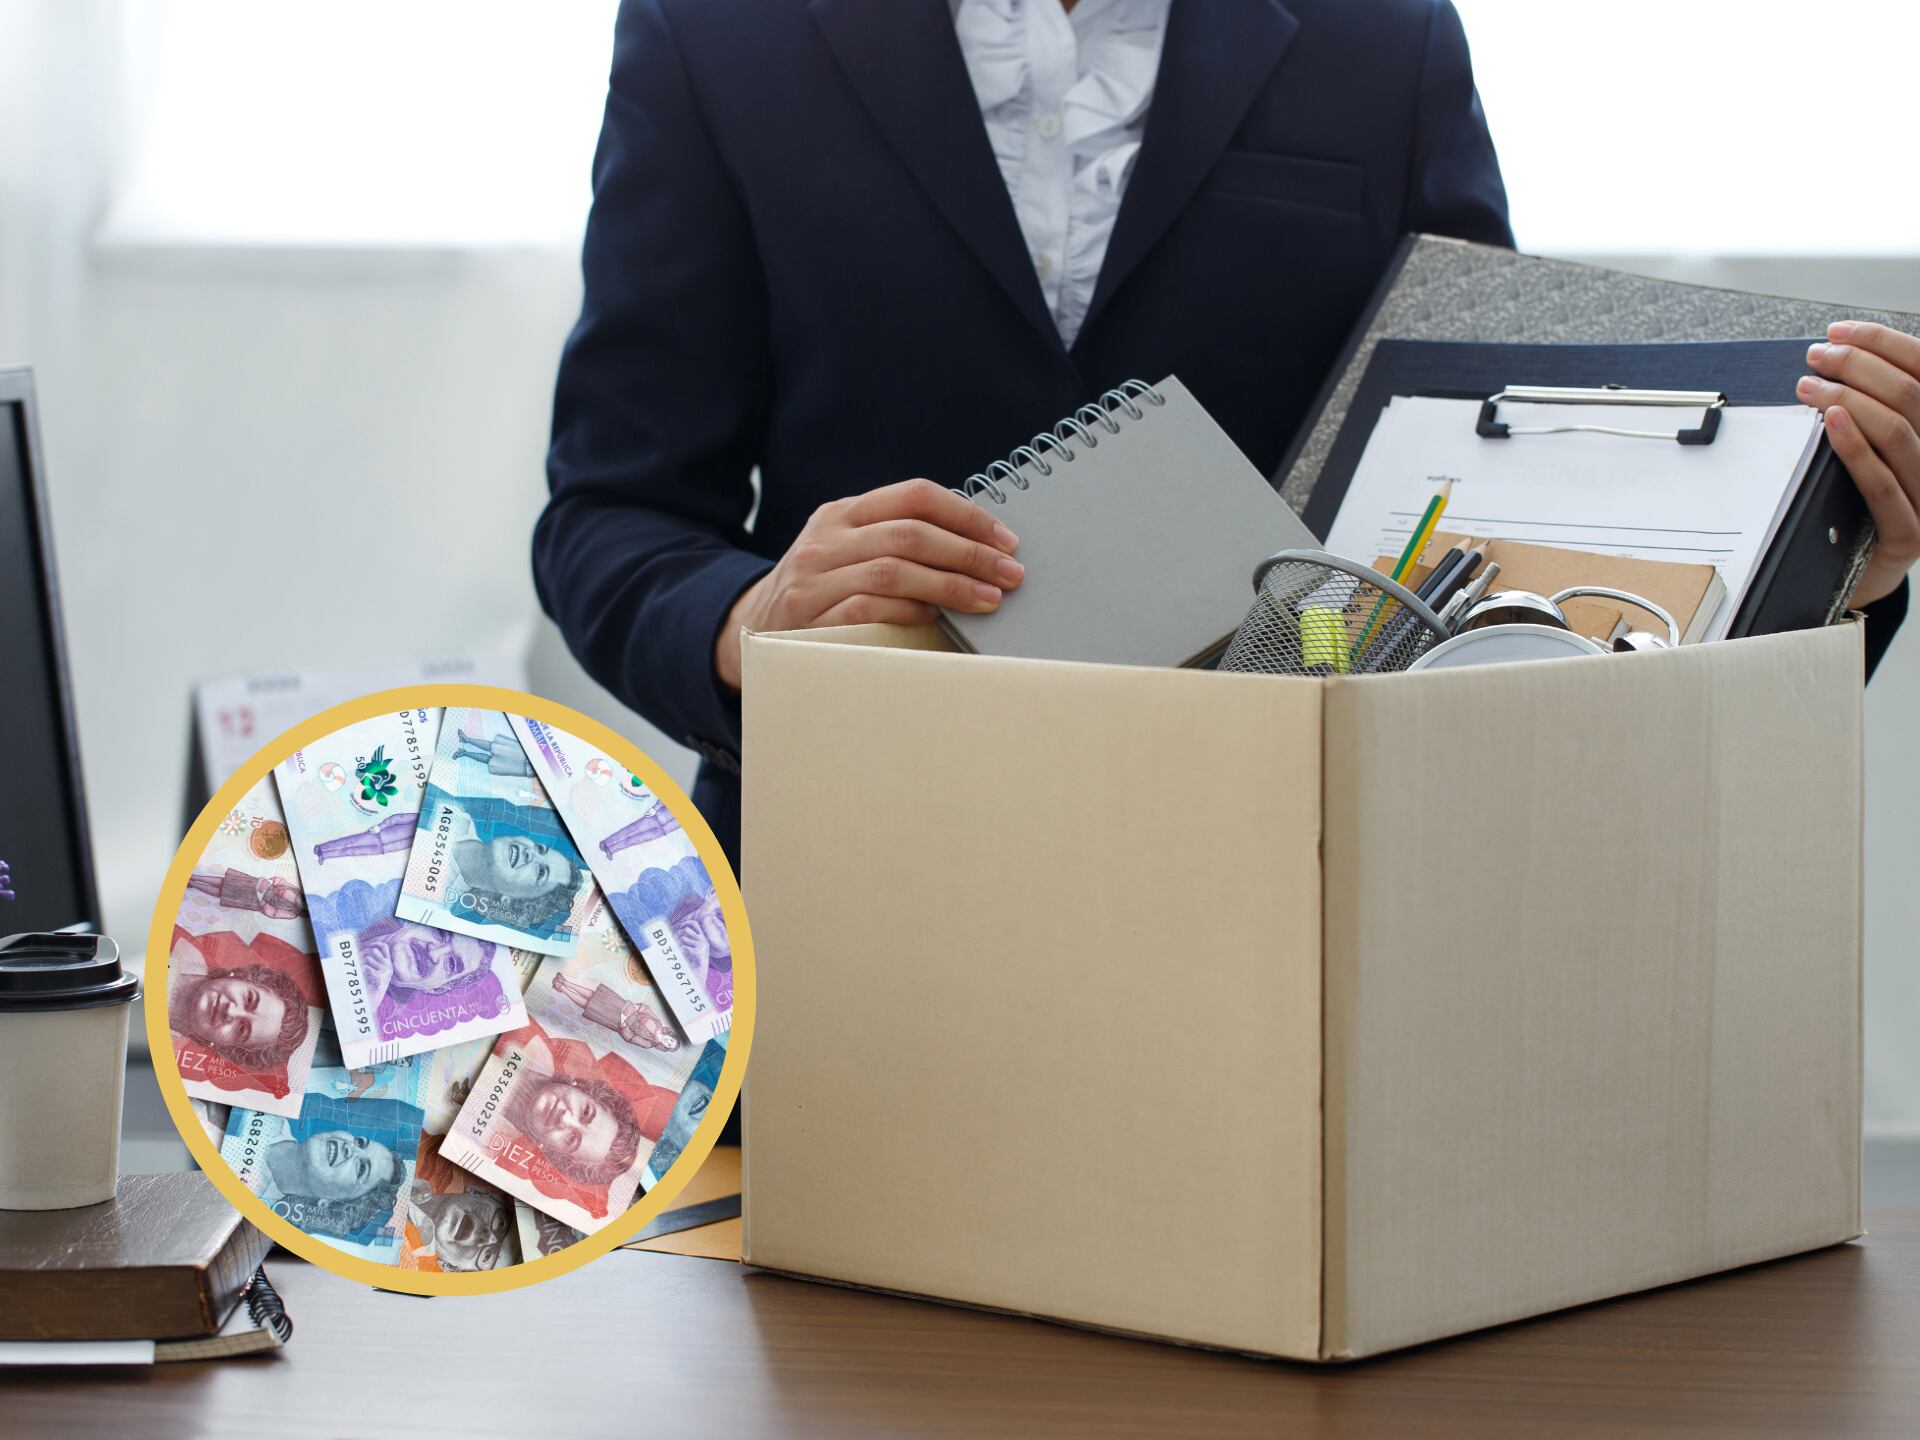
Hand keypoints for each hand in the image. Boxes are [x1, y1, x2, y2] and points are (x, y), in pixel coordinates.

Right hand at [714, 478, 1022, 688]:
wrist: (753, 630)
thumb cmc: (822, 593)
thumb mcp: (849, 553)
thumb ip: (896, 541)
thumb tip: (980, 548)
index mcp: (843, 513)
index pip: (914, 495)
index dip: (967, 514)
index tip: (1006, 540)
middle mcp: (826, 538)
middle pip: (910, 533)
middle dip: (969, 553)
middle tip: (1010, 574)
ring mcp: (814, 578)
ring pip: (893, 570)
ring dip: (950, 585)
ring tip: (988, 600)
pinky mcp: (809, 618)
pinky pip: (869, 609)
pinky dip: (909, 611)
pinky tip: (936, 618)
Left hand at [1799, 322, 1919, 606]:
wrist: (1861, 577)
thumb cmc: (1861, 506)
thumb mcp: (1873, 451)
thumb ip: (1873, 410)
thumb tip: (1839, 360)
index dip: (1883, 343)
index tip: (1839, 331)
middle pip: (1912, 394)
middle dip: (1860, 365)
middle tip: (1817, 356)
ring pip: (1898, 432)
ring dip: (1848, 398)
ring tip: (1809, 385)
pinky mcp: (1909, 533)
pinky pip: (1883, 484)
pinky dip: (1855, 448)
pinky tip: (1831, 422)